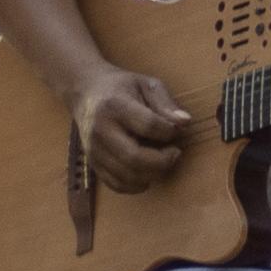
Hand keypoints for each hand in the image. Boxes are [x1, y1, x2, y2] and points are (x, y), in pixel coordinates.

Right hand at [77, 62, 203, 191]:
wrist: (85, 93)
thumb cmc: (121, 88)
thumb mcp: (146, 85)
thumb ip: (166, 103)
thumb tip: (185, 123)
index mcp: (115, 106)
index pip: (148, 125)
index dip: (169, 132)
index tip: (176, 130)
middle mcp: (101, 130)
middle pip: (134, 157)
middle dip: (163, 161)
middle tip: (175, 153)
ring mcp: (94, 150)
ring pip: (126, 175)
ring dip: (153, 174)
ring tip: (163, 162)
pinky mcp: (93, 163)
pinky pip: (116, 184)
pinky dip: (136, 185)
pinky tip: (147, 173)